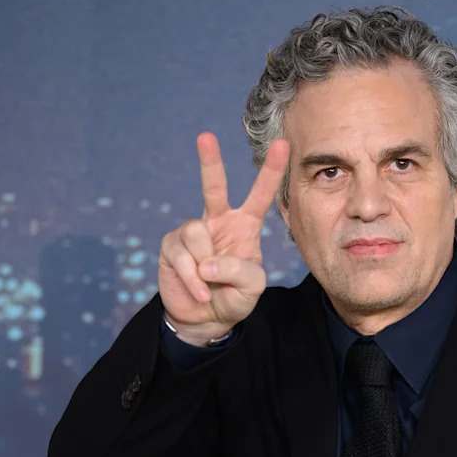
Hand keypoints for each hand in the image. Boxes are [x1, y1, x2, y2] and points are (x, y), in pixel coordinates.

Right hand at [157, 131, 290, 340]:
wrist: (205, 319)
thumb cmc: (234, 298)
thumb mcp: (252, 288)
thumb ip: (241, 271)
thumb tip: (208, 261)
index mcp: (245, 226)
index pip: (260, 196)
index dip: (271, 172)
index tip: (283, 145)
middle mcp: (218, 222)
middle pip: (214, 187)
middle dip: (210, 161)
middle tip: (206, 136)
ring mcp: (194, 232)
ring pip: (197, 233)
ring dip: (205, 266)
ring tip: (209, 285)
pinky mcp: (172, 246)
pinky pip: (182, 256)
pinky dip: (192, 279)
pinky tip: (199, 292)